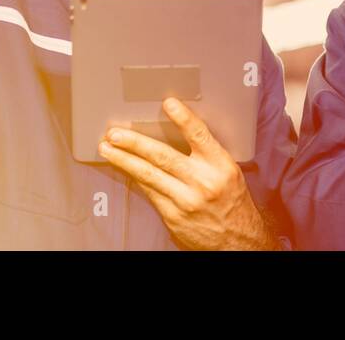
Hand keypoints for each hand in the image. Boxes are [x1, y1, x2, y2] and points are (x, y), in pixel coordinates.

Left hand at [98, 98, 278, 250]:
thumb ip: (206, 153)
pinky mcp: (173, 217)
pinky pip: (149, 192)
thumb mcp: (227, 171)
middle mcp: (203, 182)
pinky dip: (135, 178)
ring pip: (149, 176)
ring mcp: (185, 201)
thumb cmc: (231, 200)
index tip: (168, 103)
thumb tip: (175, 130)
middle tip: (114, 133)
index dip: (184, 119)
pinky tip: (123, 168)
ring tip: (107, 149)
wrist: (237, 240)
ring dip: (124, 160)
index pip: (200, 136)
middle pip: (163, 156)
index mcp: (220, 166)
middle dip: (135, 143)